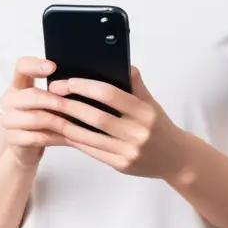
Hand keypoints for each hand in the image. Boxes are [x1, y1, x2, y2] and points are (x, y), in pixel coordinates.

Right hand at [0, 56, 74, 167]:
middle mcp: (10, 99)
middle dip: (57, 101)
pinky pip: (36, 137)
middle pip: (32, 94)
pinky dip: (55, 138)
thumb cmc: (43, 121)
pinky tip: (68, 139)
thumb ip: (59, 92)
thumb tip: (83, 85)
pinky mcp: (12, 139)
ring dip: (60, 122)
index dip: (35, 65)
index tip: (53, 67)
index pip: (22, 67)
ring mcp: (8, 119)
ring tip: (78, 126)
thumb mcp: (49, 103)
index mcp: (19, 85)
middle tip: (76, 107)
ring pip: (36, 118)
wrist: (26, 150)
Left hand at [45, 65, 190, 180]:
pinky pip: (92, 151)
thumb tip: (120, 61)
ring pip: (90, 137)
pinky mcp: (121, 166)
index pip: (110, 94)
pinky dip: (76, 140)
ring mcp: (129, 152)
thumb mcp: (152, 102)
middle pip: (96, 117)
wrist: (176, 158)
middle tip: (51, 95)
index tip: (67, 81)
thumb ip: (135, 83)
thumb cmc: (159, 126)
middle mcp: (138, 132)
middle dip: (69, 105)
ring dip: (66, 124)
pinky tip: (64, 131)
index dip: (85, 86)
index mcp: (145, 112)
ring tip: (52, 114)